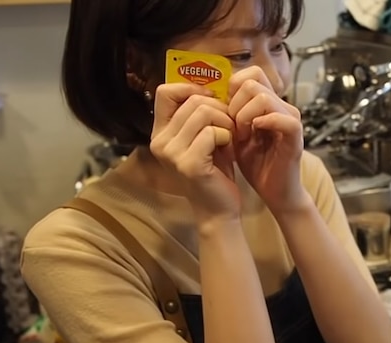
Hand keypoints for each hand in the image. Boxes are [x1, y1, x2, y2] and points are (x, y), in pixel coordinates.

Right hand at [149, 83, 239, 223]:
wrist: (220, 209)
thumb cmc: (215, 171)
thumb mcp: (203, 138)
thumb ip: (200, 114)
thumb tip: (210, 84)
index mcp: (160, 133)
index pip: (165, 92)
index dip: (191, 88)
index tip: (211, 99)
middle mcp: (160, 142)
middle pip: (192, 101)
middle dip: (218, 107)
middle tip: (230, 124)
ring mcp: (172, 154)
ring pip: (203, 113)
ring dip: (225, 120)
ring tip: (231, 135)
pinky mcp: (189, 164)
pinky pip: (212, 132)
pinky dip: (226, 136)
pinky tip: (229, 148)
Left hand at [228, 67, 309, 214]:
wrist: (276, 191)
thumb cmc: (257, 164)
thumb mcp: (236, 134)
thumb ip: (229, 115)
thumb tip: (209, 98)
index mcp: (268, 103)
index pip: (249, 74)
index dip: (231, 89)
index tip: (224, 112)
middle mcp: (281, 106)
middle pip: (253, 81)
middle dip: (235, 103)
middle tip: (232, 127)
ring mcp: (290, 119)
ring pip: (264, 97)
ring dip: (245, 115)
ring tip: (241, 136)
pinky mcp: (295, 137)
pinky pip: (284, 119)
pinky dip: (264, 123)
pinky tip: (253, 136)